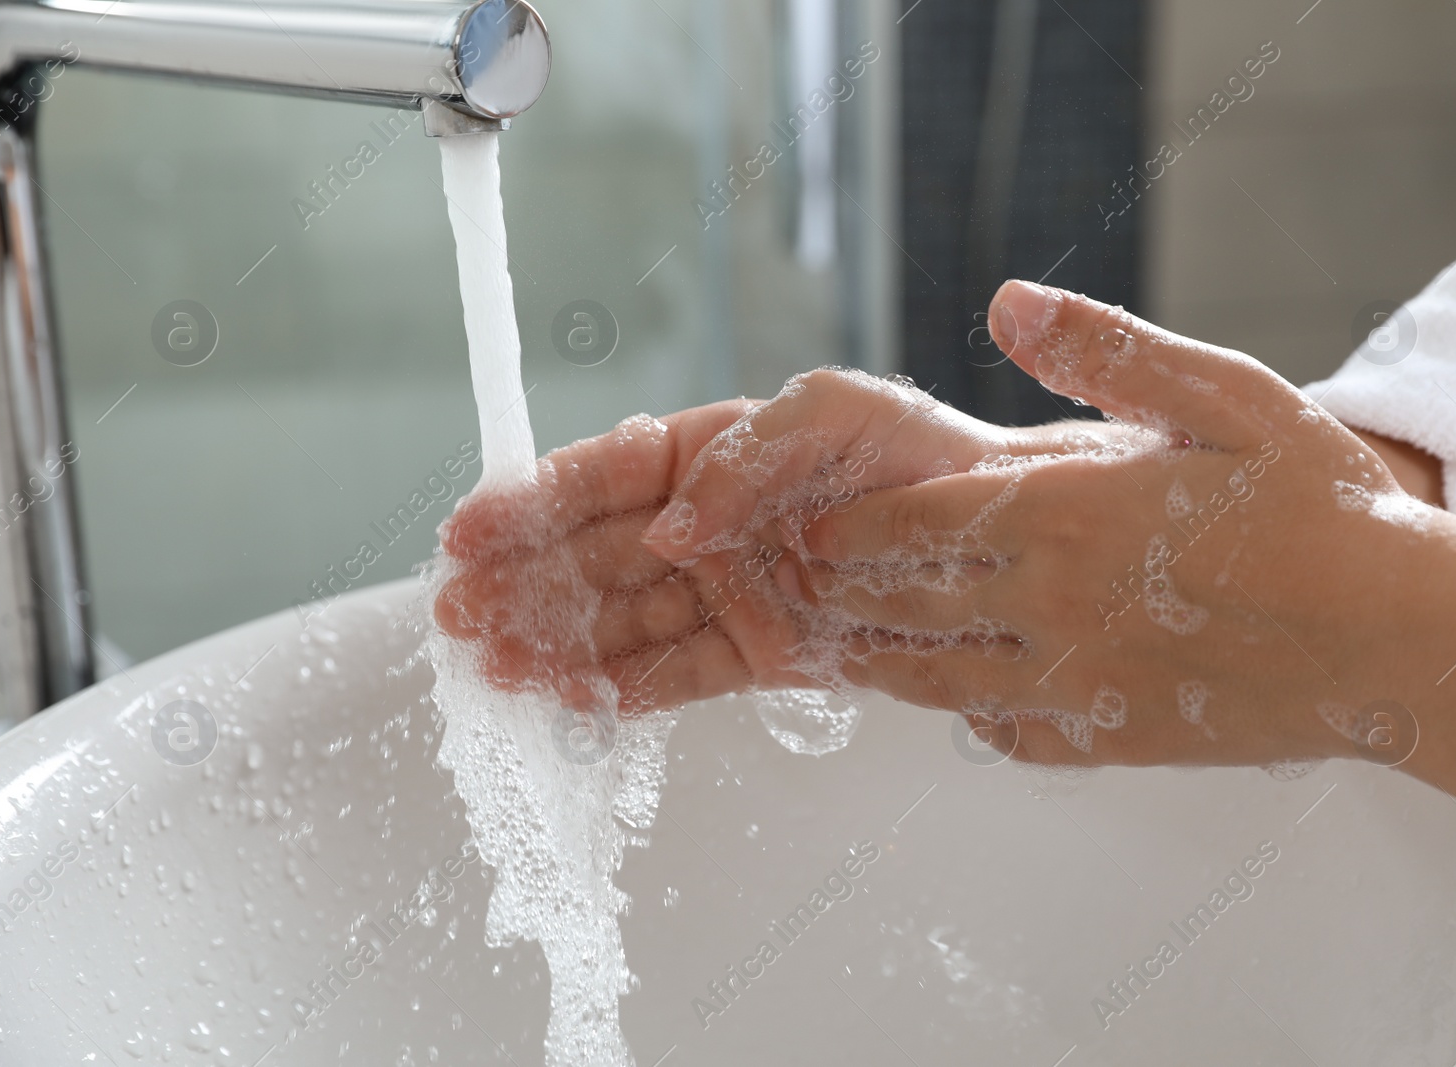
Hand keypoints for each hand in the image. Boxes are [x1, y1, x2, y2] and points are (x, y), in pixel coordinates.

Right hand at [433, 371, 1087, 711]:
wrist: (995, 538)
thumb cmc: (921, 454)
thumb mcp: (836, 411)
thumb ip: (746, 456)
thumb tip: (673, 526)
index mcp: (713, 454)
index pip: (604, 476)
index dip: (534, 500)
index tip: (473, 525)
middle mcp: (708, 525)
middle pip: (594, 554)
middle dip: (524, 581)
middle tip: (460, 610)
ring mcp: (727, 593)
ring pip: (622, 620)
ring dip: (557, 642)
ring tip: (499, 665)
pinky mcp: (758, 653)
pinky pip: (676, 674)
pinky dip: (623, 688)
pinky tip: (570, 698)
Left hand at [643, 282, 1436, 768]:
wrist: (1398, 640)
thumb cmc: (1319, 504)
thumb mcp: (1224, 394)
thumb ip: (1106, 351)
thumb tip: (1005, 301)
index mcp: (1061, 516)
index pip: (913, 524)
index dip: (850, 529)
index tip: (810, 530)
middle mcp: (1046, 607)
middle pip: (904, 604)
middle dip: (845, 592)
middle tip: (801, 586)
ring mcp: (1072, 683)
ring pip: (937, 678)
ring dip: (880, 660)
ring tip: (843, 648)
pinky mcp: (1109, 739)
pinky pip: (1009, 733)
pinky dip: (971, 716)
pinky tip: (959, 703)